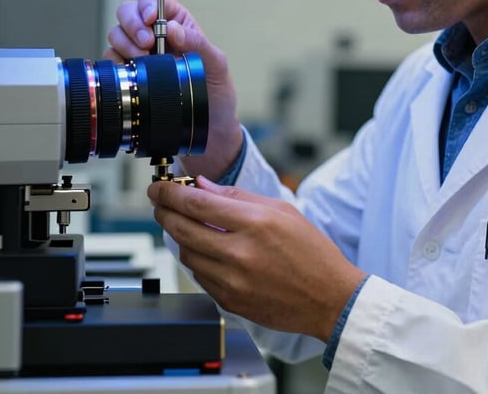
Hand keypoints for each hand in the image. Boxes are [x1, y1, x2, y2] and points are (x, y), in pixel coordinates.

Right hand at [104, 0, 242, 177]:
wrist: (207, 131)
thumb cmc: (216, 95)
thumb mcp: (216, 66)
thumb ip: (198, 44)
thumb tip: (172, 28)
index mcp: (179, 25)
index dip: (147, 3)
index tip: (151, 20)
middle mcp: (156, 36)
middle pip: (129, 12)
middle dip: (133, 24)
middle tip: (146, 43)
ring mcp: (140, 54)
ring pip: (116, 33)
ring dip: (124, 42)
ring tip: (141, 58)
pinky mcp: (129, 74)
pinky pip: (111, 60)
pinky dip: (116, 62)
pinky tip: (131, 72)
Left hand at [148, 177, 366, 341]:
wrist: (329, 298)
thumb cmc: (312, 252)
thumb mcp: (281, 211)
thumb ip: (238, 197)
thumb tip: (203, 186)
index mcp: (255, 223)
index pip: (198, 204)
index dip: (170, 193)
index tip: (159, 187)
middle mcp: (240, 253)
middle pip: (183, 228)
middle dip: (164, 211)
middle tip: (160, 202)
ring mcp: (232, 281)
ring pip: (186, 254)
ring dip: (178, 236)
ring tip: (183, 224)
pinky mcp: (229, 301)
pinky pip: (199, 276)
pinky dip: (196, 259)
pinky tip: (204, 249)